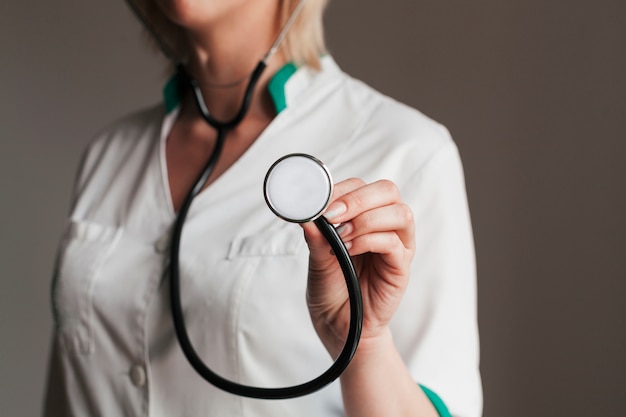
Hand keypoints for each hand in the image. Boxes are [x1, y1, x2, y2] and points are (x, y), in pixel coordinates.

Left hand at [302, 178, 415, 356]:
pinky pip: (394, 242)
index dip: (342, 189)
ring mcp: (397, 245)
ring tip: (341, 236)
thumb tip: (306, 213)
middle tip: (332, 214)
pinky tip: (350, 249)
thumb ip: (316, 236)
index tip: (319, 202)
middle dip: (358, 198)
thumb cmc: (331, 289)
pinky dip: (370, 240)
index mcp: (364, 217)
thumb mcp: (317, 258)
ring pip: (399, 212)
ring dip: (366, 219)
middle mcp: (384, 226)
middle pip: (388, 191)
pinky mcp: (401, 267)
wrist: (338, 325)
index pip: (362, 187)